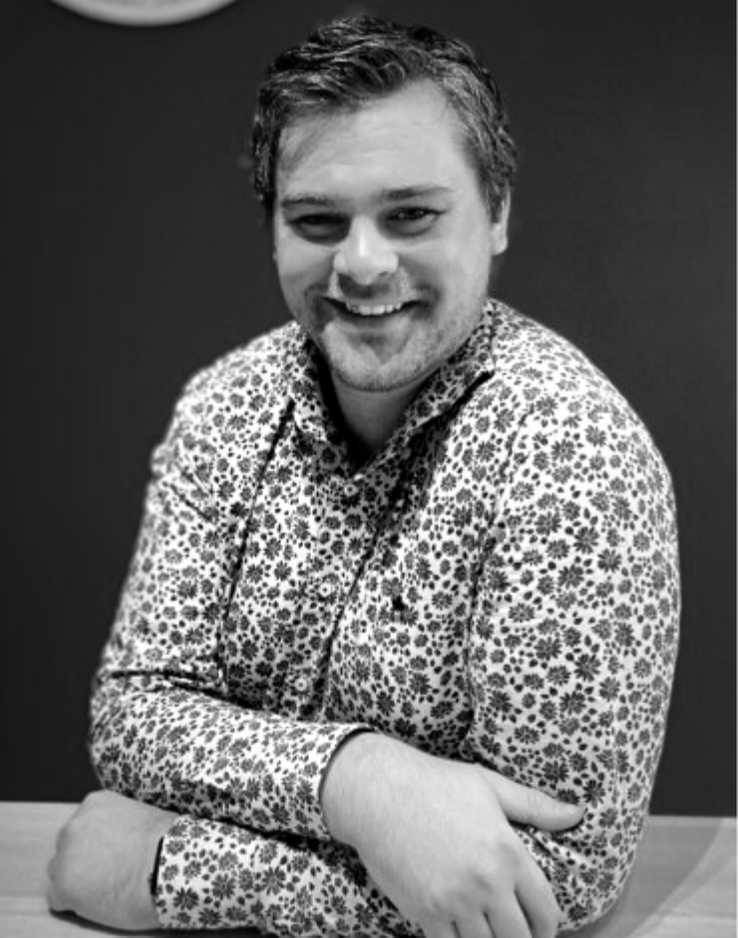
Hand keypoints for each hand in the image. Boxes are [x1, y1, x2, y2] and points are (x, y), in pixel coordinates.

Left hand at [46, 790, 176, 930]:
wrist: (168, 864)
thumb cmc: (166, 841)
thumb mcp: (141, 813)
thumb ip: (120, 821)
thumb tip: (120, 836)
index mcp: (94, 803)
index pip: (84, 825)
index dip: (98, 842)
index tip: (112, 852)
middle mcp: (73, 826)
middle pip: (68, 847)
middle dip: (84, 859)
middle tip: (109, 870)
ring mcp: (65, 857)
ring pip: (61, 872)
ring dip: (78, 879)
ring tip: (106, 886)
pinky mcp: (63, 887)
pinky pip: (58, 898)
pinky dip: (74, 902)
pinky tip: (99, 900)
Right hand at [322, 735, 582, 937]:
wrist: (378, 792)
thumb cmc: (436, 783)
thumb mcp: (489, 786)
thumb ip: (535, 805)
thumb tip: (578, 813)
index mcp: (508, 852)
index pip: (545, 910)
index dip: (548, 926)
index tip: (543, 929)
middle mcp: (486, 882)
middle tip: (516, 934)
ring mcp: (454, 901)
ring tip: (490, 933)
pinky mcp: (425, 912)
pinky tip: (459, 932)